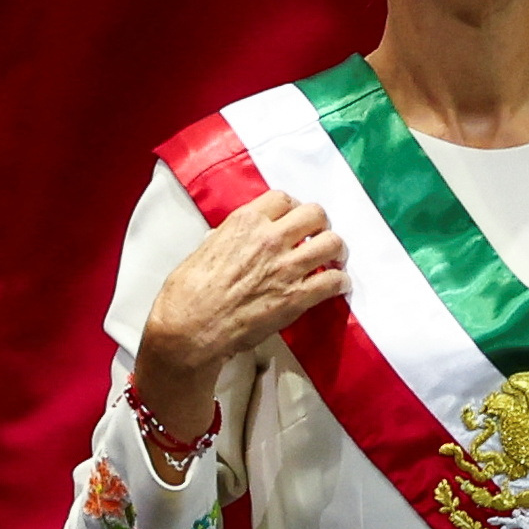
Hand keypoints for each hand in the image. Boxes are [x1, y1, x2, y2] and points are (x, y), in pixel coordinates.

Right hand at [132, 190, 347, 448]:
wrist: (190, 329)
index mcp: (246, 222)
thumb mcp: (206, 248)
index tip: (294, 220)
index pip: (283, 198)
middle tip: (318, 236)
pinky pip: (334, 280)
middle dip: (320, 224)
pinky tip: (338, 285)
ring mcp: (287, 267)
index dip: (293, 209)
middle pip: (315, 214)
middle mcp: (270, 238)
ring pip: (332, 243)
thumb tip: (241, 239)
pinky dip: (341, 282)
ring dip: (337, 251)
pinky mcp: (297, 297)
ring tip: (334, 259)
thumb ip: (231, 238)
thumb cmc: (188, 292)